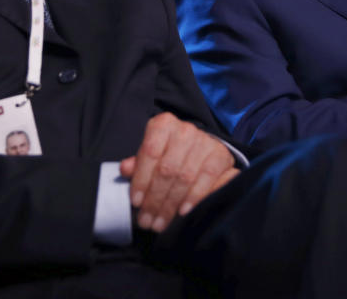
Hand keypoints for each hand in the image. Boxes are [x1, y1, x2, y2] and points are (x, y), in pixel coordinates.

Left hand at [120, 112, 237, 232]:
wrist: (200, 150)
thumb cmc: (169, 154)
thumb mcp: (151, 156)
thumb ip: (138, 163)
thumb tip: (124, 169)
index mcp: (164, 125)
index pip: (150, 152)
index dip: (141, 179)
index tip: (136, 202)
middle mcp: (185, 130)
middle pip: (167, 169)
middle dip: (155, 199)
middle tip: (147, 220)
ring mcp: (205, 141)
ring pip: (185, 177)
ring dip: (171, 204)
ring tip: (160, 222)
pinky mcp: (221, 155)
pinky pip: (207, 178)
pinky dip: (194, 197)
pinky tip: (183, 211)